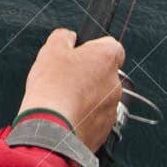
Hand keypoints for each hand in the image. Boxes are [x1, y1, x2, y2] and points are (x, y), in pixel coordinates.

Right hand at [18, 28, 125, 152]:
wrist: (51, 129)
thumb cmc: (52, 87)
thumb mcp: (51, 49)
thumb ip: (63, 37)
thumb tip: (68, 37)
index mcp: (107, 58)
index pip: (111, 46)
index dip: (93, 48)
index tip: (79, 54)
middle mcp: (115, 82)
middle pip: (104, 73)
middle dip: (88, 75)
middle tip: (65, 79)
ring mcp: (112, 108)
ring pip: (100, 98)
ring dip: (86, 98)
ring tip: (63, 101)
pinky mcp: (105, 129)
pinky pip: (95, 119)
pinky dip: (84, 118)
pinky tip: (66, 117)